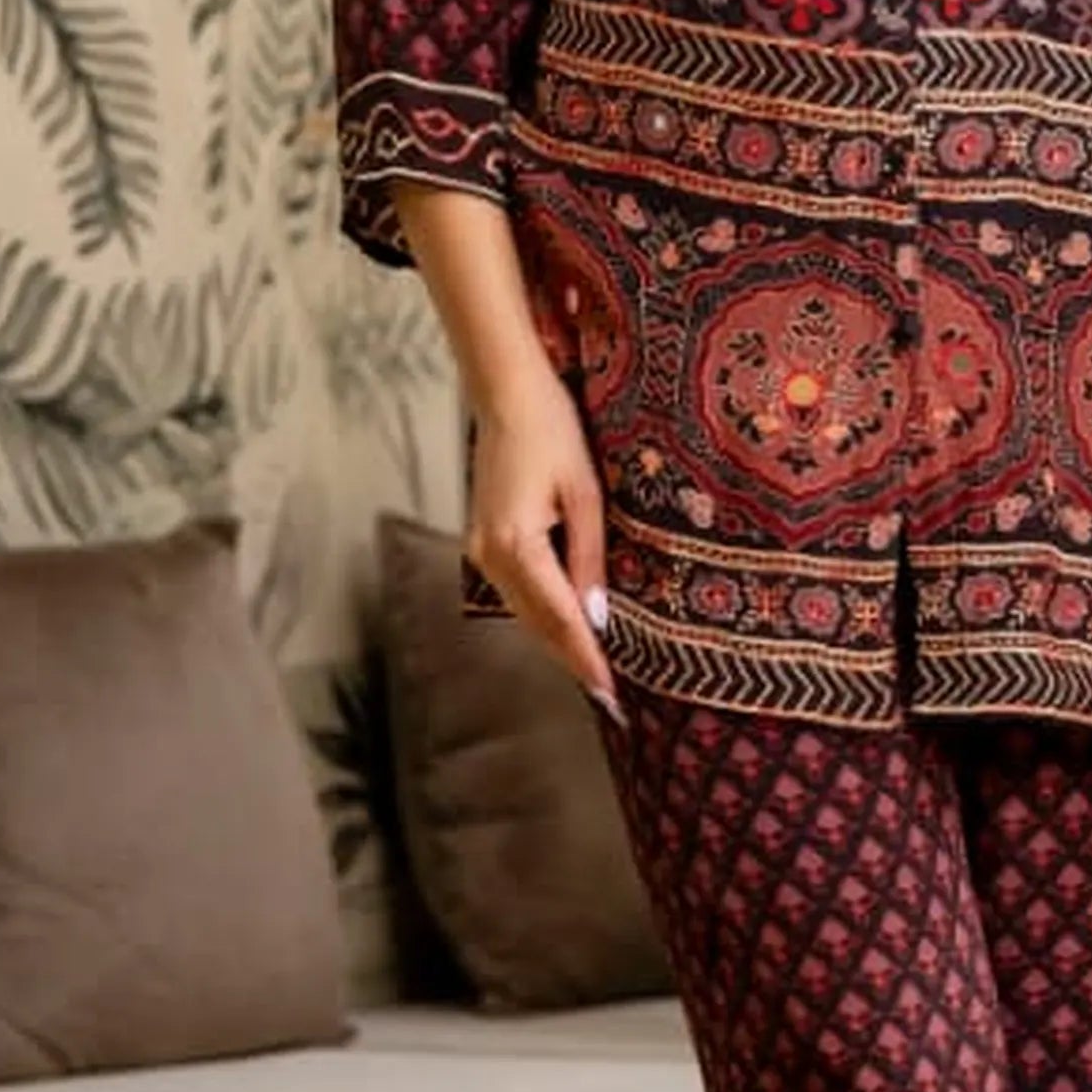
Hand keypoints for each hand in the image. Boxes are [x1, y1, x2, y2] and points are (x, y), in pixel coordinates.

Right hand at [465, 365, 620, 717]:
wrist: (506, 394)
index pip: (559, 617)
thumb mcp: (586, 494)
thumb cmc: (553, 431)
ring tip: (595, 670)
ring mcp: (480, 550)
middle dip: (573, 659)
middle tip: (610, 698)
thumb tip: (598, 617)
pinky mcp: (483, 541)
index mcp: (516, 544)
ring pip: (525, 612)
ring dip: (558, 640)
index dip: (586, 657)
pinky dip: (544, 613)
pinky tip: (570, 626)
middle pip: (537, 623)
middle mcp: (490, 555)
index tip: (610, 693)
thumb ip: (590, 558)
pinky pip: (517, 591)